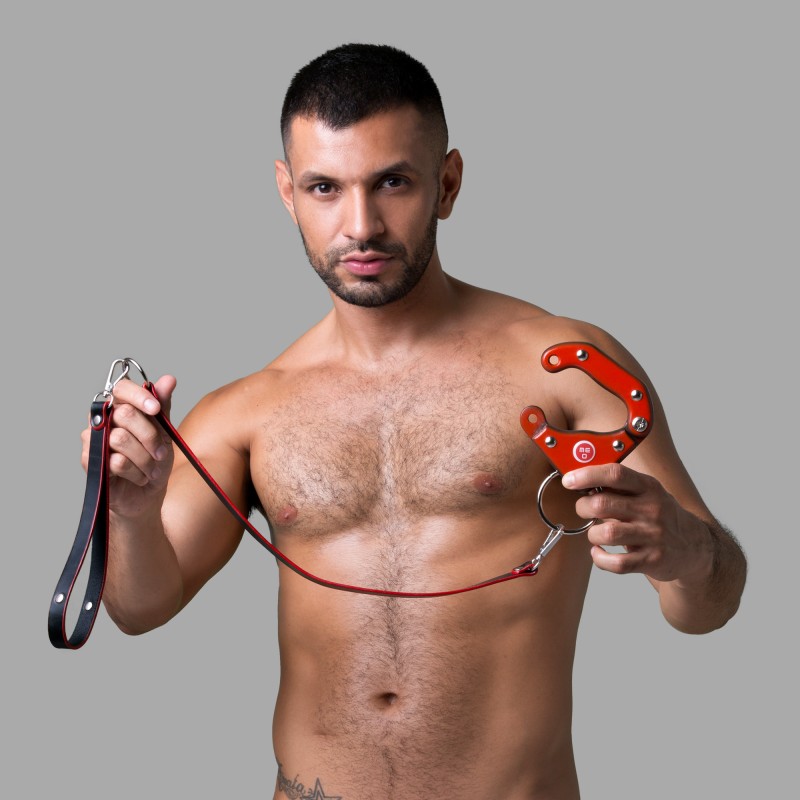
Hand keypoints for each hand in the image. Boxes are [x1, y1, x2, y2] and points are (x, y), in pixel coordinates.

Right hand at [81, 374, 176, 518]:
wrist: (148, 493)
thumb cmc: (154, 459)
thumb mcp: (164, 431)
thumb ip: (162, 406)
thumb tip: (169, 379)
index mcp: (121, 406)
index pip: (121, 387)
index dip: (139, 396)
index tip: (155, 409)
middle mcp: (104, 419)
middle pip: (125, 414)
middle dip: (150, 436)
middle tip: (161, 453)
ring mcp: (94, 440)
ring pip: (121, 439)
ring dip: (145, 458)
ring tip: (151, 468)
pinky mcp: (90, 462)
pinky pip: (117, 461)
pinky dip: (137, 472)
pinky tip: (139, 477)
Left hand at [562, 463, 713, 583]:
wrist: (695, 548)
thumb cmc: (660, 516)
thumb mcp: (646, 493)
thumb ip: (618, 487)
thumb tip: (580, 479)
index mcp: (648, 487)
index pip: (615, 474)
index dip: (587, 475)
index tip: (569, 480)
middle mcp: (652, 509)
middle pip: (604, 504)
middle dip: (583, 507)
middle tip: (583, 509)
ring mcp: (653, 536)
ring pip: (607, 533)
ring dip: (592, 534)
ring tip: (596, 534)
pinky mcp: (653, 560)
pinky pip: (616, 563)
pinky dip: (600, 558)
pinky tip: (599, 553)